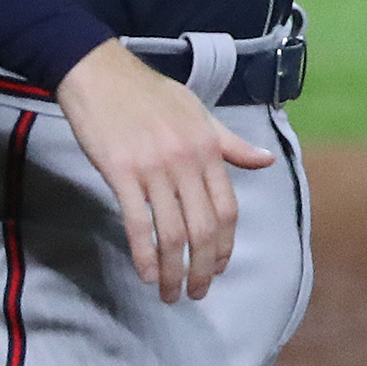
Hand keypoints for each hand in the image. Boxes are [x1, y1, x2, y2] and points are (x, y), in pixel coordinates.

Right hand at [54, 40, 276, 301]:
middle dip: (202, 268)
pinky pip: (137, 223)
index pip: (227, 209)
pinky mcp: (121, 172)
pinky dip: (144, 253)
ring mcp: (154, 168)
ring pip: (173, 232)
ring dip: (173, 270)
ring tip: (170, 293)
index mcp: (208, 149)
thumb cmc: (149, 94)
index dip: (225, 245)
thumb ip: (230, 144)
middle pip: (204, 228)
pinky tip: (146, 274)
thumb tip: (266, 162)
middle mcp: (187, 161)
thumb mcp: (198, 114)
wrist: (100, 73)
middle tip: (196, 293)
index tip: (217, 268)